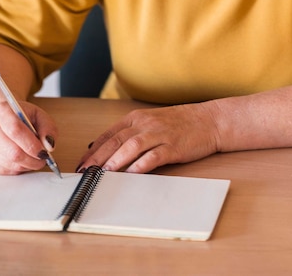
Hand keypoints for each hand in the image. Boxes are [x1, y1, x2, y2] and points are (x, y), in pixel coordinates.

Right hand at [0, 100, 58, 174]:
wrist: (1, 118)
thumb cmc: (22, 117)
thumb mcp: (38, 115)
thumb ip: (48, 128)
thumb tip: (49, 146)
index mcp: (2, 111)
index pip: (15, 130)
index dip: (31, 144)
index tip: (44, 152)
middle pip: (11, 151)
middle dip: (31, 160)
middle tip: (43, 159)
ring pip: (7, 164)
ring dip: (26, 166)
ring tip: (34, 159)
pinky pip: (2, 171)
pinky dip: (16, 169)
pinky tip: (22, 161)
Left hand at [76, 103, 220, 173]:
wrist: (209, 120)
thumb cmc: (180, 123)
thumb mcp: (151, 122)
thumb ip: (130, 133)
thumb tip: (105, 147)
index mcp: (138, 118)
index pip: (110, 134)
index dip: (94, 149)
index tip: (82, 163)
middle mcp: (146, 124)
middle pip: (117, 141)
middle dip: (98, 157)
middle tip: (85, 171)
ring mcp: (160, 134)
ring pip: (132, 146)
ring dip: (116, 160)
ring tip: (103, 173)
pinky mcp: (173, 146)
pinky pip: (155, 155)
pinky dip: (142, 164)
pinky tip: (132, 173)